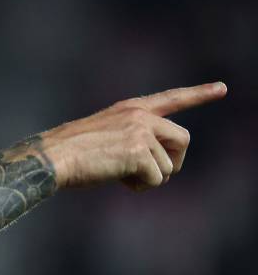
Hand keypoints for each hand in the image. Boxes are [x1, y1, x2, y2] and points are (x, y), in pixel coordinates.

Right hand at [40, 82, 226, 190]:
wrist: (52, 157)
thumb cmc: (70, 153)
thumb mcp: (105, 136)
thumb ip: (133, 141)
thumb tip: (158, 167)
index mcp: (130, 109)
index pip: (171, 99)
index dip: (199, 94)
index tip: (222, 88)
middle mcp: (139, 116)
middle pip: (183, 140)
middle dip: (173, 162)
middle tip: (150, 175)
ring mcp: (140, 132)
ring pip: (169, 166)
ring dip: (149, 178)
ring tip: (121, 176)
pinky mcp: (139, 152)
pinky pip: (156, 179)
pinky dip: (139, 186)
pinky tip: (118, 180)